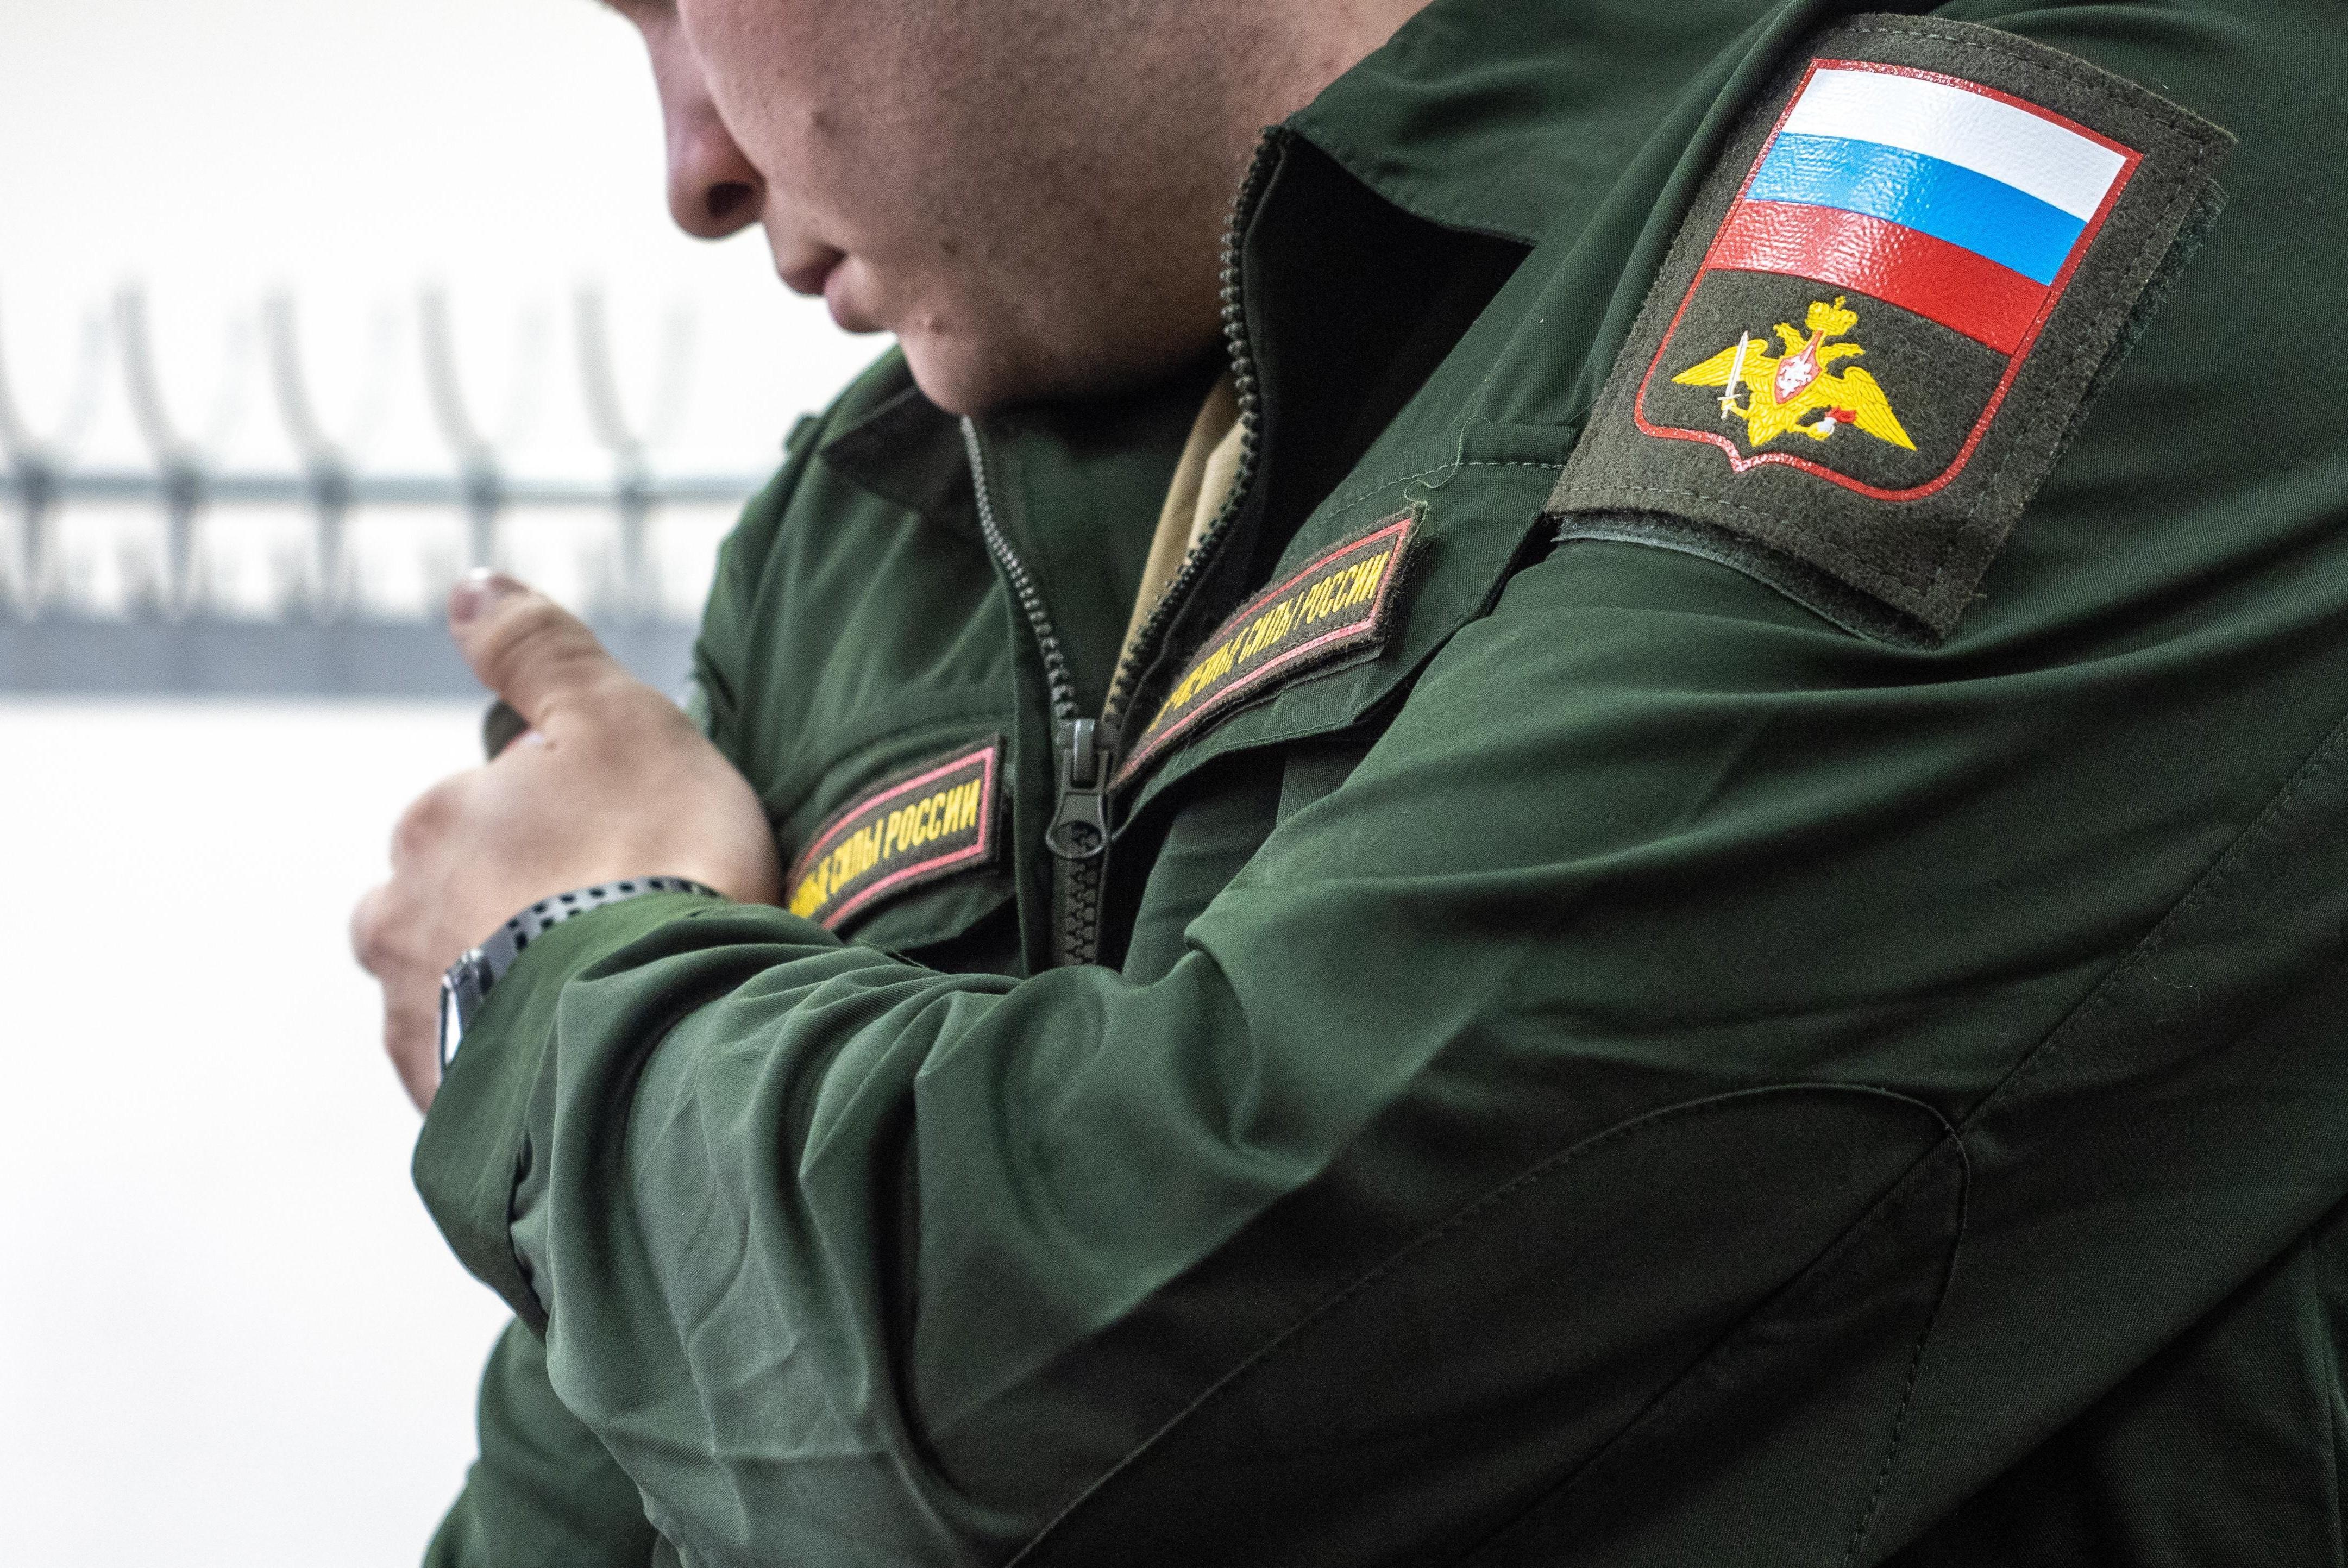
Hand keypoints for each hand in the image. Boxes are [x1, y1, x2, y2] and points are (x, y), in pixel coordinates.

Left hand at [352, 572, 780, 1111]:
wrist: (667, 1026)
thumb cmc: (655, 861)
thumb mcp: (617, 719)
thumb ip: (539, 651)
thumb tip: (467, 586)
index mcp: (433, 825)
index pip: (478, 809)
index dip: (557, 824)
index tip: (626, 850)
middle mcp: (397, 925)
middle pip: (441, 908)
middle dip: (502, 914)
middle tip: (607, 931)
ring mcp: (418, 1027)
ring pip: (452, 997)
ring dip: (505, 996)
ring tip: (599, 1008)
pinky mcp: (451, 1112)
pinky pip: (477, 1082)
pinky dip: (518, 1071)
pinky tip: (582, 1066)